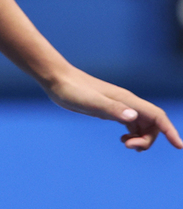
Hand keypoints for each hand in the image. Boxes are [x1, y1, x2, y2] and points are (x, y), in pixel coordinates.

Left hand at [43, 66, 182, 150]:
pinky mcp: (109, 108)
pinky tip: (123, 140)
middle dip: (148, 139)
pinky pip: (131, 123)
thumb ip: (112, 109)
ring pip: (142, 124)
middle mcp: (126, 102)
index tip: (179, 146)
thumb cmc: (72, 90)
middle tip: (129, 147)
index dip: (169, 131)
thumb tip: (133, 118)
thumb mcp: (90, 102)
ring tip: (126, 146)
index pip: (156, 116)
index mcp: (126, 100)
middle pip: (152, 123)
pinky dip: (133, 134)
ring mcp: (118, 105)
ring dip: (141, 138)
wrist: (57, 79)